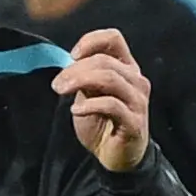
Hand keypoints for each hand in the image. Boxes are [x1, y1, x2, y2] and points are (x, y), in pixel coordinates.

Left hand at [53, 27, 152, 172]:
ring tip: (62, 92)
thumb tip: (68, 62)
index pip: (114, 39)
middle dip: (75, 70)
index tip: (72, 56)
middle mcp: (136, 80)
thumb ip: (84, 76)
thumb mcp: (89, 94)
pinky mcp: (134, 122)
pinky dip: (90, 105)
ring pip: (110, 78)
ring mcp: (138, 101)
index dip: (91, 41)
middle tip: (57, 84)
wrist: (114, 156)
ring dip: (80, 81)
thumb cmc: (102, 122)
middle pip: (105, 60)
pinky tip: (76, 111)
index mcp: (127, 68)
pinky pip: (111, 104)